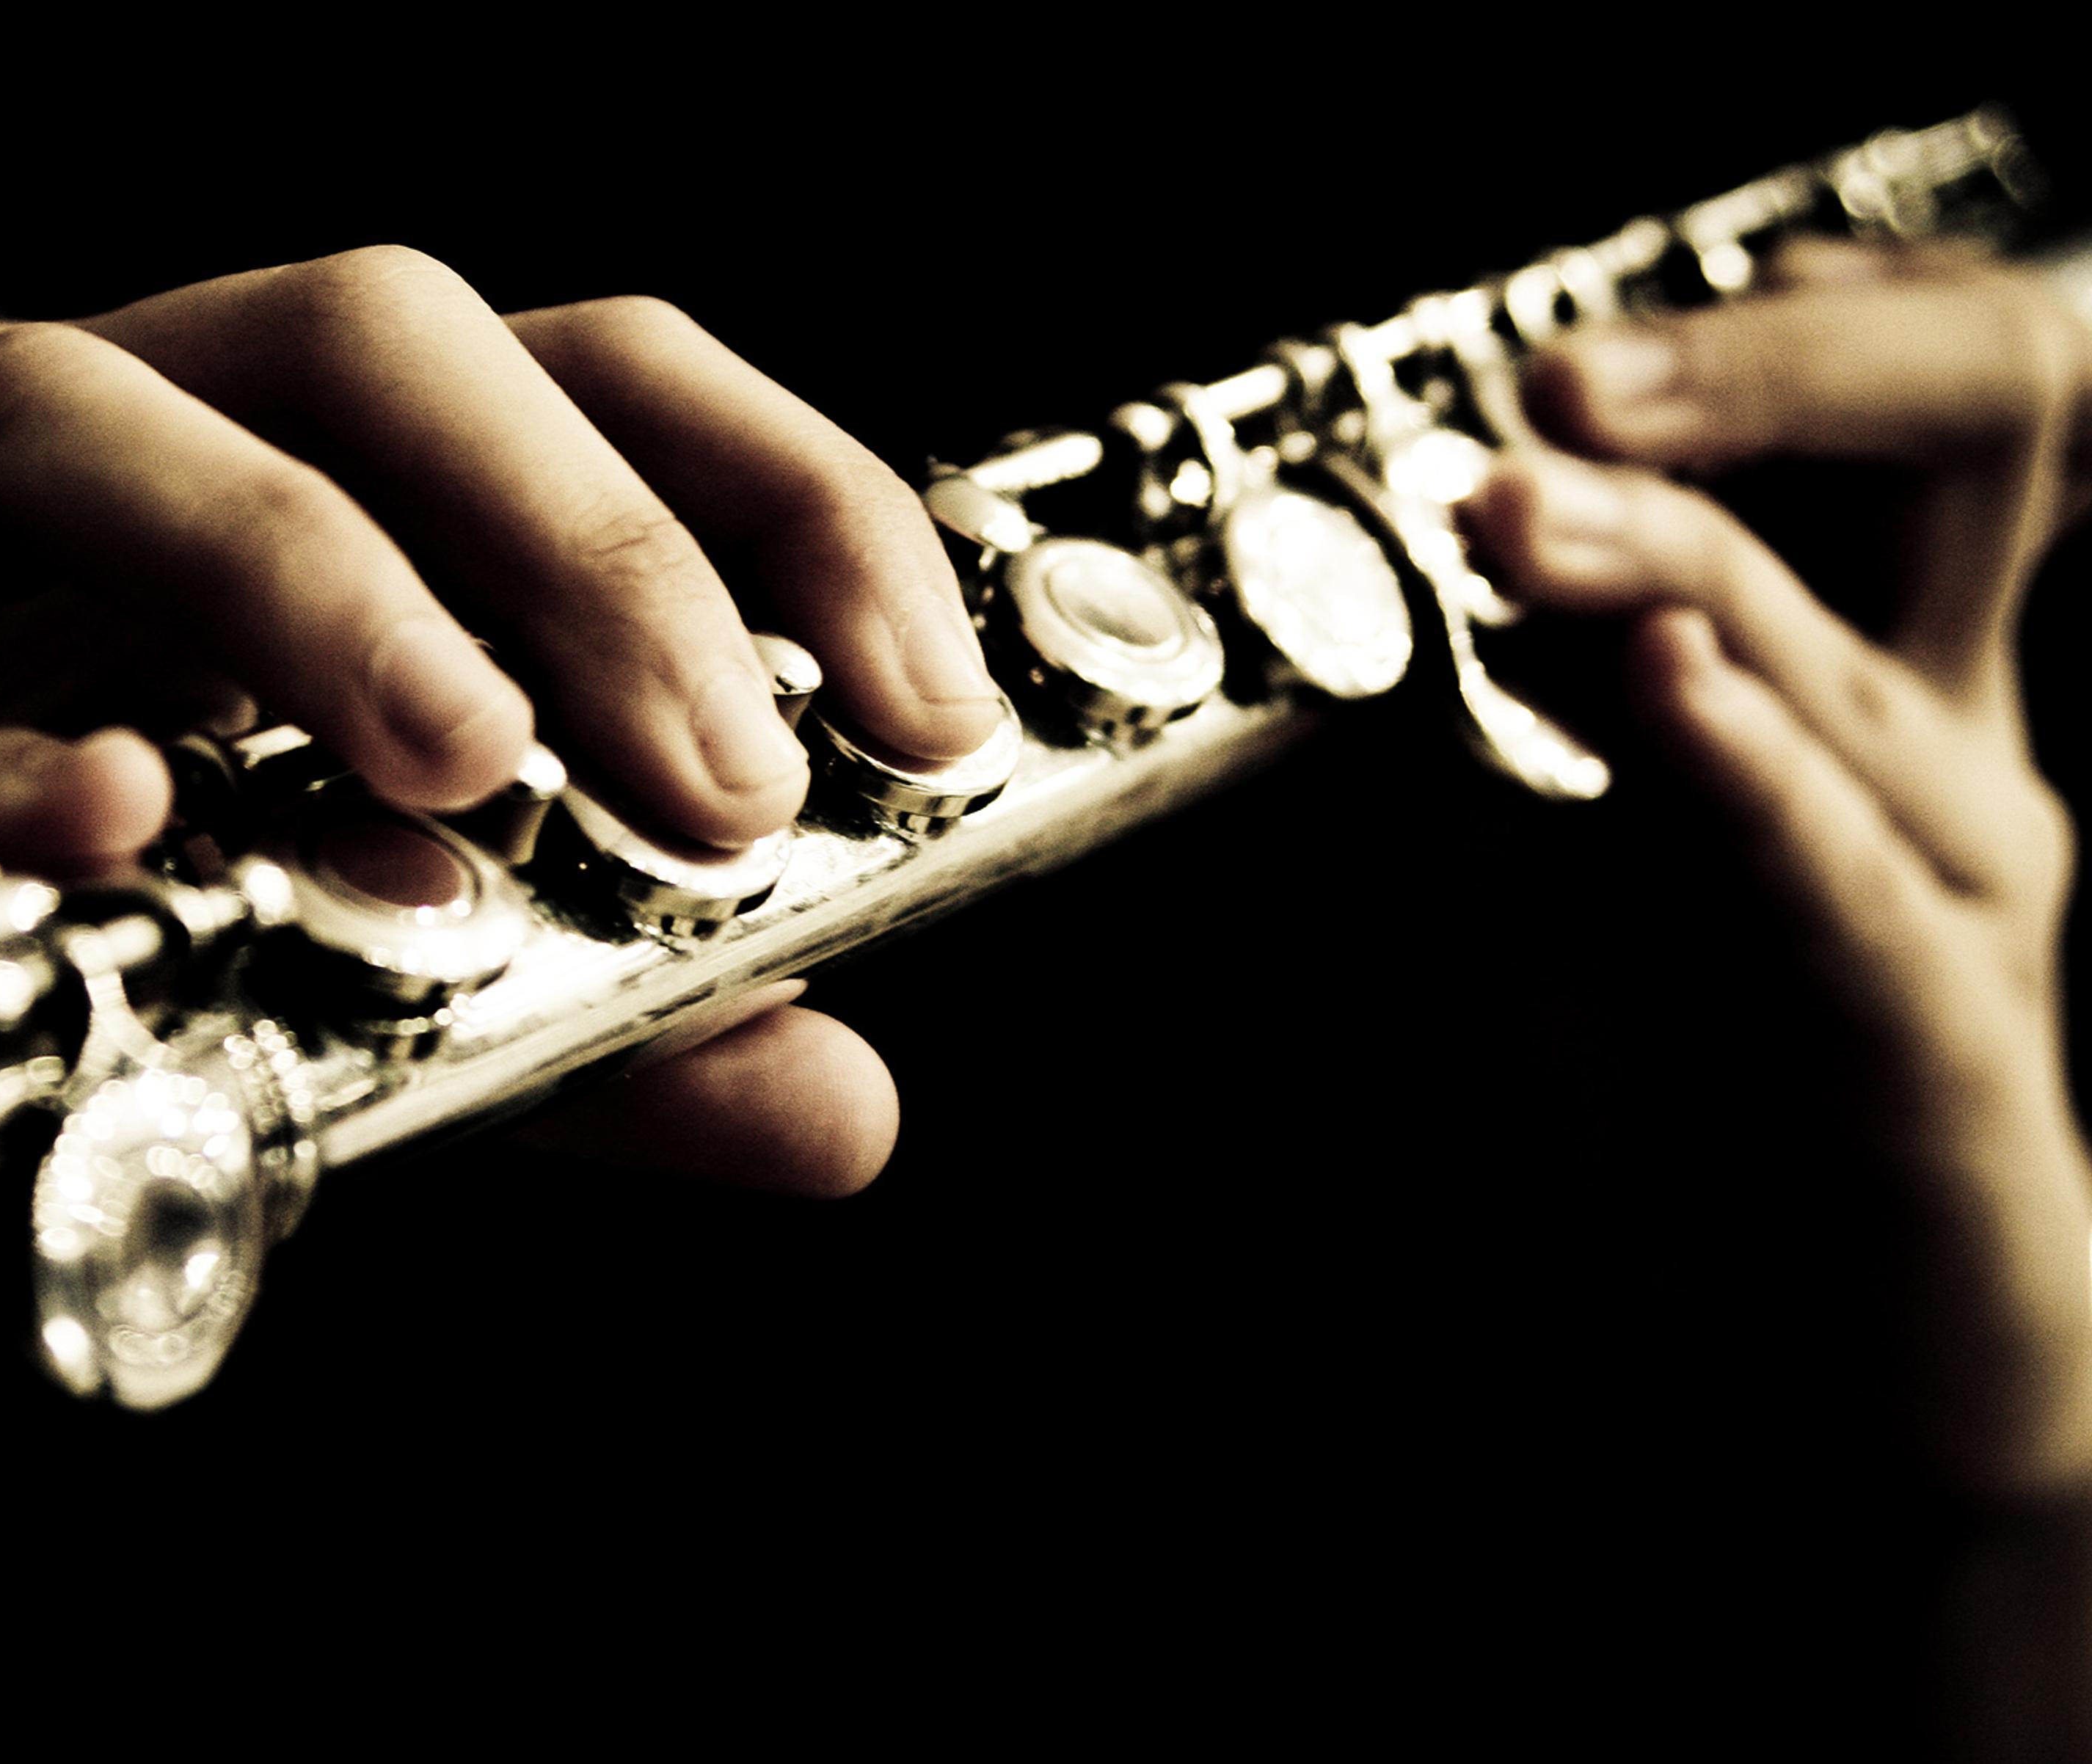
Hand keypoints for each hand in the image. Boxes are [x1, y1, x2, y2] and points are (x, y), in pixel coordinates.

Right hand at [0, 249, 1004, 1195]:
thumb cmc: (78, 941)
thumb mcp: (392, 978)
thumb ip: (597, 1030)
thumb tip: (841, 1099)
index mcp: (301, 462)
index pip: (586, 371)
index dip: (781, 499)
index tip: (928, 706)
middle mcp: (103, 429)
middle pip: (361, 334)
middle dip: (575, 544)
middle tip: (720, 777)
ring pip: (68, 413)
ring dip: (296, 573)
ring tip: (462, 769)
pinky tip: (116, 832)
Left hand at [1461, 242, 2091, 1495]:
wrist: (1867, 1330)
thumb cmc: (1744, 1069)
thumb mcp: (1620, 826)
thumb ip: (1553, 692)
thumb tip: (1435, 554)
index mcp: (1883, 669)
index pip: (1918, 418)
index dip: (1801, 328)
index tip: (1604, 311)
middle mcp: (1949, 744)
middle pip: (1951, 473)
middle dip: (1756, 391)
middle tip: (1549, 378)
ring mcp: (1966, 886)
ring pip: (1857, 671)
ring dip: (1678, 575)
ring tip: (1518, 518)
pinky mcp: (1942, 1043)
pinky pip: (1858, 889)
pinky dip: (1758, 785)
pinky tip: (1673, 702)